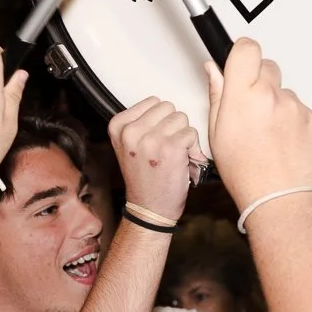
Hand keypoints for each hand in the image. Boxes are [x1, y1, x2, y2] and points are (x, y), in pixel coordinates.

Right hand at [110, 97, 203, 221]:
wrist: (148, 209)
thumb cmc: (143, 178)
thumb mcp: (129, 145)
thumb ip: (140, 122)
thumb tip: (165, 104)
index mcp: (118, 126)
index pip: (153, 102)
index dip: (160, 119)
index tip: (155, 137)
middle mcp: (131, 131)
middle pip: (168, 107)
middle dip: (173, 125)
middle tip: (167, 146)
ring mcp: (151, 140)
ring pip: (182, 118)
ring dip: (183, 136)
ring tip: (174, 154)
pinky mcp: (171, 149)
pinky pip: (191, 134)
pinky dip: (193, 148)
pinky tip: (183, 161)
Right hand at [203, 39, 311, 204]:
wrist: (280, 199)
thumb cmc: (246, 174)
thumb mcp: (217, 133)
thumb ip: (217, 95)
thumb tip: (214, 70)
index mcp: (244, 96)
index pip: (247, 48)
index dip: (242, 52)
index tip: (238, 61)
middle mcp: (272, 96)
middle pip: (267, 66)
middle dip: (258, 79)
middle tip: (250, 105)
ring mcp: (295, 107)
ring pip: (283, 91)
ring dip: (275, 103)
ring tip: (266, 133)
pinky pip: (298, 109)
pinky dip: (290, 119)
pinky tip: (281, 140)